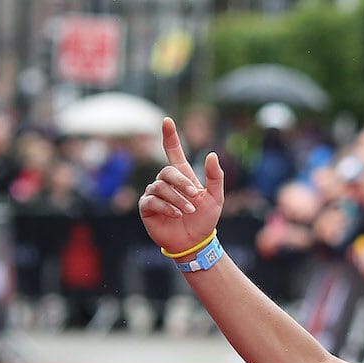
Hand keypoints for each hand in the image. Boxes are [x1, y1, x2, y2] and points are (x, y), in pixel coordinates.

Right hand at [139, 118, 223, 255]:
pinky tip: (177, 215)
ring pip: (160, 187)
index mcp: (182, 176)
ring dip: (177, 199)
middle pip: (167, 172)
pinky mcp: (147, 207)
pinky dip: (167, 207)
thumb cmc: (205, 220)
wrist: (195, 242)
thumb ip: (215, 177)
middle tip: (195, 196)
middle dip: (181, 183)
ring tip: (189, 211)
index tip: (167, 121)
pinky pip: (152, 200)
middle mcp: (166, 183)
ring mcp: (155, 194)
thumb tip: (212, 154)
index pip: (173, 151)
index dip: (170, 136)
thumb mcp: (216, 198)